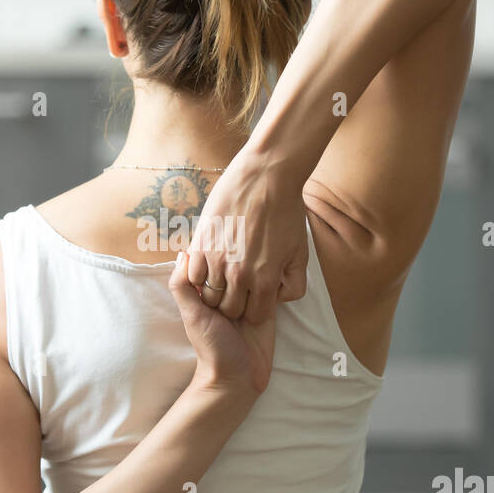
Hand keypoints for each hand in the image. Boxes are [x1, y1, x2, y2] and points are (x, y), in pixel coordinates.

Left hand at [169, 251, 275, 396]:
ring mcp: (249, 296)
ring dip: (260, 264)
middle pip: (236, 262)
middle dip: (241, 253)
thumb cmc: (211, 346)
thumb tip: (184, 252)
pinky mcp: (268, 305)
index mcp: (208, 290)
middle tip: (248, 243)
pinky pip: (273, 285)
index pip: (212, 259)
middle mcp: (229, 290)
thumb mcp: (192, 315)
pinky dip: (275, 278)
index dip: (217, 246)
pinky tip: (275, 272)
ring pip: (255, 269)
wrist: (237, 378)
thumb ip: (182, 286)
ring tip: (263, 258)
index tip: (224, 233)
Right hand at [186, 148, 307, 323]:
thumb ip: (293, 283)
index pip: (255, 316)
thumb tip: (277, 297)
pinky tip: (210, 263)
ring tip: (223, 274)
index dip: (256, 309)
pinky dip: (199, 275)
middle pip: (229, 309)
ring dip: (216, 289)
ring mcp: (217, 260)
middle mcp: (239, 275)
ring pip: (209, 295)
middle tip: (239, 286)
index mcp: (265, 280)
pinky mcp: (201, 244)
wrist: (267, 176)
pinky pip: (192, 276)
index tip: (255, 297)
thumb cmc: (286, 211)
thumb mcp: (300, 253)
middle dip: (235, 302)